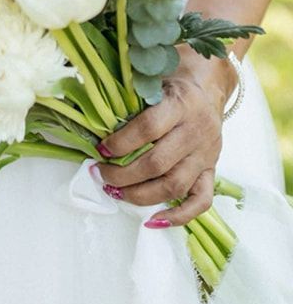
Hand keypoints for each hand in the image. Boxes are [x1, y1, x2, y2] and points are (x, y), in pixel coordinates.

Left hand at [94, 50, 235, 227]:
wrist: (206, 90)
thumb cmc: (170, 87)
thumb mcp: (151, 83)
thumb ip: (129, 101)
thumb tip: (92, 121)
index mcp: (180, 104)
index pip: (149, 128)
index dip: (121, 143)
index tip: (100, 150)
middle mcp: (196, 131)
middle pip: (158, 163)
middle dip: (123, 175)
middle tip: (101, 174)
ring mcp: (206, 154)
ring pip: (175, 185)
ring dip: (140, 195)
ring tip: (115, 192)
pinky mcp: (211, 171)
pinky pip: (201, 202)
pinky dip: (178, 216)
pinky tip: (154, 220)